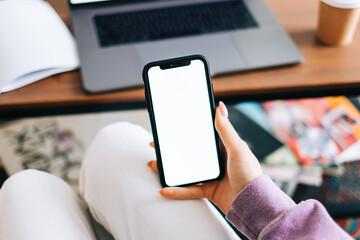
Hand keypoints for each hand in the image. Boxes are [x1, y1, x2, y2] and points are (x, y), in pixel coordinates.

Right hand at [147, 101, 261, 213]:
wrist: (253, 203)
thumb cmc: (250, 175)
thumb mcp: (238, 149)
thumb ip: (226, 130)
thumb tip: (219, 108)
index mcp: (223, 147)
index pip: (202, 136)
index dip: (187, 130)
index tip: (173, 126)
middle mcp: (216, 160)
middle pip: (189, 152)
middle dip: (172, 149)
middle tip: (158, 144)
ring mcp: (211, 175)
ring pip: (185, 170)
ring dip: (169, 168)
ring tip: (154, 164)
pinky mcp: (208, 190)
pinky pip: (189, 190)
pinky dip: (177, 191)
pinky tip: (165, 189)